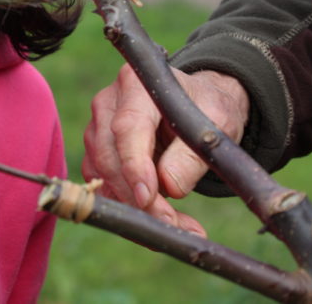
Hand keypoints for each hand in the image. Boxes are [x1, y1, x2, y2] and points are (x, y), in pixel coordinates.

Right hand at [81, 65, 249, 235]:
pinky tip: (159, 219)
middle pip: (110, 155)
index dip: (134, 164)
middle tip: (171, 225)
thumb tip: (169, 186)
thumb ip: (191, 154)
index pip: (127, 127)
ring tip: (177, 225)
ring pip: (103, 175)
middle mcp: (108, 103)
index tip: (147, 197)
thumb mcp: (215, 124)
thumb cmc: (206, 108)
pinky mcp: (96, 152)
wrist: (197, 103)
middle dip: (137, 197)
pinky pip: (103, 186)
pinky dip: (129, 208)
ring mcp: (97, 127)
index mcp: (137, 85)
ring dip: (135, 208)